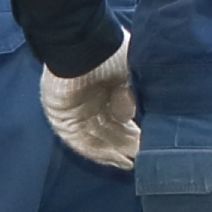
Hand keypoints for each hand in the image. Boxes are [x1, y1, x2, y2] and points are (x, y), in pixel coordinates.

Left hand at [39, 37, 138, 169]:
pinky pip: (80, 141)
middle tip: (143, 158)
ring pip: (97, 139)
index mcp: (107, 90)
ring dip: (114, 153)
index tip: (150, 144)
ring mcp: (75, 113)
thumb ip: (133, 93)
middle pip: (110, 132)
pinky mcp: (61, 120)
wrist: (81, 47)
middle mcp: (91, 103)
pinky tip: (114, 160)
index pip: (121, 119)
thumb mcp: (130, 70)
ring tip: (131, 164)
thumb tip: (130, 114)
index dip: (135, 133)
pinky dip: (97, 152)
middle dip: (126, 146)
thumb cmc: (108, 53)